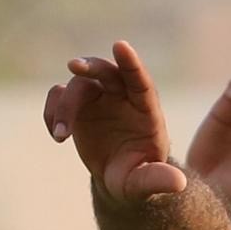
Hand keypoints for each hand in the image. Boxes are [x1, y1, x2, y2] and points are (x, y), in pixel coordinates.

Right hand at [43, 44, 186, 203]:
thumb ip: (157, 180)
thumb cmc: (135, 180)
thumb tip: (178, 184)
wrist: (116, 179)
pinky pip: (59, 95)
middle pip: (108, 72)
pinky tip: (56, 134)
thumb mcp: (145, 183)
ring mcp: (99, 97)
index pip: (140, 81)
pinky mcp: (77, 105)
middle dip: (92, 66)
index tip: (120, 46)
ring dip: (65, 106)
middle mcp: (123, 97)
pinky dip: (51, 110)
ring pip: (79, 84)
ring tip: (61, 135)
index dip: (131, 64)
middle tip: (74, 66)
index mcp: (146, 111)